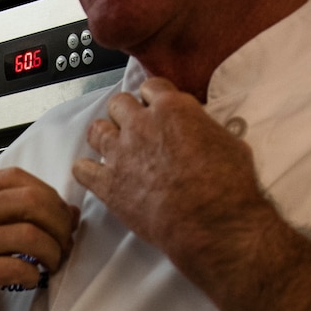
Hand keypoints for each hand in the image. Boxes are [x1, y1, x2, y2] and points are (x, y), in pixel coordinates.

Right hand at [0, 168, 78, 310]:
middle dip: (58, 223)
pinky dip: (33, 275)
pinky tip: (31, 280)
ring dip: (53, 252)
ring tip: (53, 264)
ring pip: (28, 235)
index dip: (49, 196)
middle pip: (29, 202)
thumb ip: (9, 215)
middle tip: (65, 243)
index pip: (17, 178)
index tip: (60, 218)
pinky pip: (15, 267)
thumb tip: (69, 212)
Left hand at [73, 79, 266, 277]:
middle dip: (127, 113)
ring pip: (97, 130)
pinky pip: (82, 169)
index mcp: (171, 107)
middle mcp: (140, 125)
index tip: (156, 109)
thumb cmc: (228, 184)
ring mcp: (120, 154)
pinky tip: (97, 174)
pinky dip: (87, 170)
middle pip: (119, 103)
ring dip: (106, 135)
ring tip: (116, 148)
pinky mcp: (108, 185)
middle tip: (137, 130)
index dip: (153, 98)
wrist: (212, 224)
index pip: (150, 87)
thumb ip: (202, 127)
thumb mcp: (227, 140)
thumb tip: (198, 129)